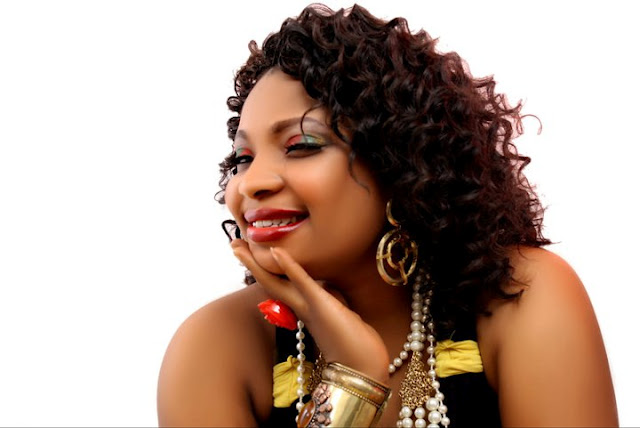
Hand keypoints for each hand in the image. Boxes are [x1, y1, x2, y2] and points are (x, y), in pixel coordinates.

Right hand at [231, 239, 389, 383]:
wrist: (363, 371)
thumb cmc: (357, 347)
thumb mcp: (343, 317)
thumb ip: (332, 303)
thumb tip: (329, 289)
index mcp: (306, 311)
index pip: (280, 286)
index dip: (265, 270)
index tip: (252, 256)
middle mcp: (302, 310)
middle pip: (270, 283)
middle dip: (252, 264)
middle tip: (234, 246)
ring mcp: (310, 307)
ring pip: (276, 284)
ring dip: (257, 264)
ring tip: (238, 246)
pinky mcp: (321, 305)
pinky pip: (302, 282)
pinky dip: (289, 266)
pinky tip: (276, 251)